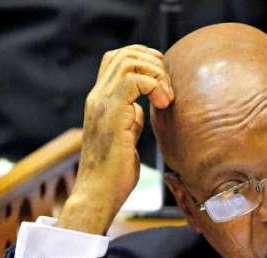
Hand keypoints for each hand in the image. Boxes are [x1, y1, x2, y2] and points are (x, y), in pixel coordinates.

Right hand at [58, 44, 173, 233]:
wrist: (98, 195)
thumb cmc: (114, 174)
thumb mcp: (125, 139)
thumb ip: (130, 120)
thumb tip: (139, 110)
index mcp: (101, 101)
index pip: (117, 60)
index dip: (144, 60)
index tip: (164, 81)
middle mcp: (98, 98)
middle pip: (123, 54)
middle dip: (153, 62)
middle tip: (168, 88)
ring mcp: (102, 104)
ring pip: (128, 61)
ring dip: (156, 73)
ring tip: (167, 97)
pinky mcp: (112, 115)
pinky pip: (133, 81)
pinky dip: (154, 85)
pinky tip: (164, 104)